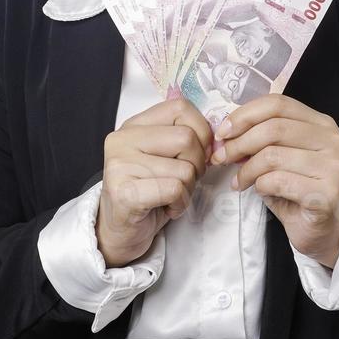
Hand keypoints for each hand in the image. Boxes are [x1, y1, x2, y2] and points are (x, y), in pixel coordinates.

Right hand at [97, 97, 211, 267]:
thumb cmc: (149, 192)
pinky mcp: (124, 192)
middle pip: (187, 138)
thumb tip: (219, 138)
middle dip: (197, 164)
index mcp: (134, 125)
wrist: (119, 231)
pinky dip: (180, 203)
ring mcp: (120, 165)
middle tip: (183, 181)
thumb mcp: (165, 157)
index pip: (180, 107)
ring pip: (184, 168)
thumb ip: (184, 138)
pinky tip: (166, 208)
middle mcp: (122, 139)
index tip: (198, 153)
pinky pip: (175, 189)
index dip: (201, 131)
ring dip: (188, 189)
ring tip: (170, 196)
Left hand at [210, 94, 338, 268]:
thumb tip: (225, 133)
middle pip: (274, 128)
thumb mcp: (276, 157)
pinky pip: (278, 181)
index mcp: (322, 124)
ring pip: (273, 155)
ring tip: (240, 181)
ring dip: (247, 169)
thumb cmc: (295, 191)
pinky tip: (260, 192)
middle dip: (239, 143)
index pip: (278, 104)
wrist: (318, 231)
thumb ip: (258, 139)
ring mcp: (335, 166)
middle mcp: (334, 140)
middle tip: (221, 158)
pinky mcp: (328, 193)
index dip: (244, 115)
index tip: (222, 133)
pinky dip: (260, 186)